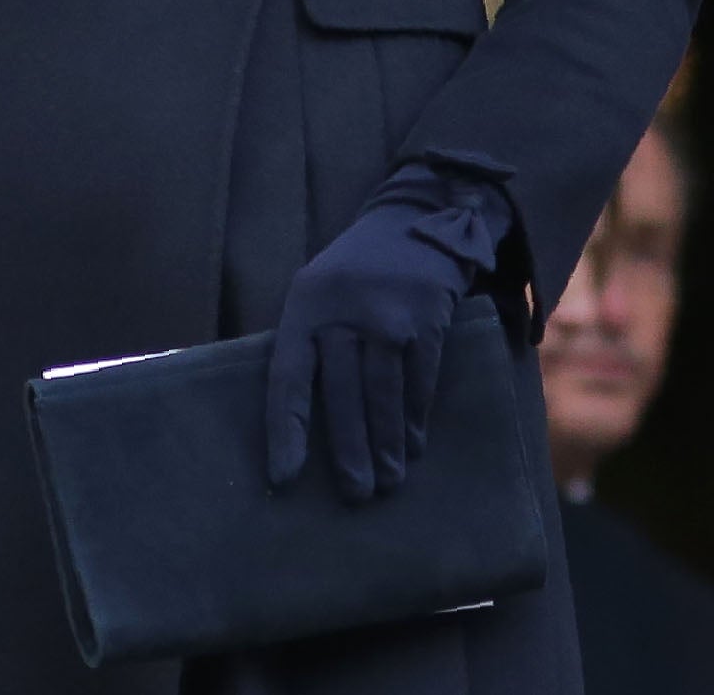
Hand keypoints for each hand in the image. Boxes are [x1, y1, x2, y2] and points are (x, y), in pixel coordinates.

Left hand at [265, 183, 499, 499]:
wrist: (417, 218)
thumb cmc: (355, 271)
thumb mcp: (318, 292)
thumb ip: (308, 343)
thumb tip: (295, 423)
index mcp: (306, 305)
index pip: (288, 377)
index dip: (286, 430)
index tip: (284, 477)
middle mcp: (345, 310)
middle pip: (343, 393)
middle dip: (349, 450)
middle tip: (356, 495)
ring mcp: (390, 312)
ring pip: (385, 392)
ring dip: (388, 442)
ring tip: (389, 479)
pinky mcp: (429, 315)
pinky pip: (421, 377)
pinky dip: (416, 415)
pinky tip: (415, 443)